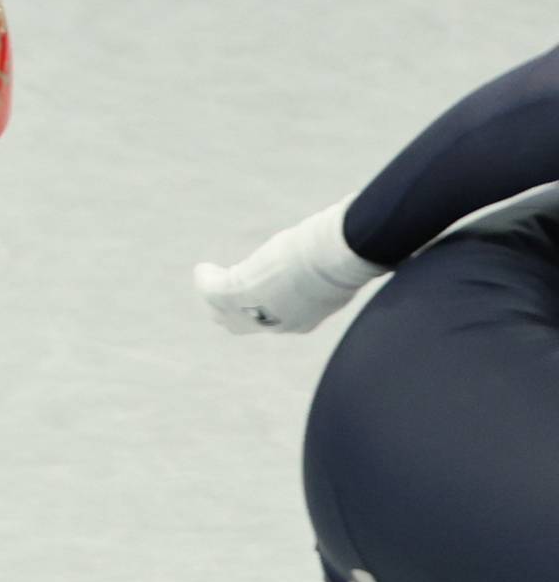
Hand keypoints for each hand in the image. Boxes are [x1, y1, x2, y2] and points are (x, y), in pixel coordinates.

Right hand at [196, 199, 379, 334]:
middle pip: (241, 325)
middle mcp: (276, 323)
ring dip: (214, 296)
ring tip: (208, 277)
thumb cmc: (348, 260)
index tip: (264, 287)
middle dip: (231, 311)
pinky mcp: (236, 292)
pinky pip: (211, 290)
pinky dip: (205, 279)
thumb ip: (343, 270)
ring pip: (222, 312)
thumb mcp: (343, 270)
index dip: (266, 305)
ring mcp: (254, 311)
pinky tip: (203, 269)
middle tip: (226, 290)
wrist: (337, 258)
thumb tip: (379, 256)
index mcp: (304, 321)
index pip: (276, 319)